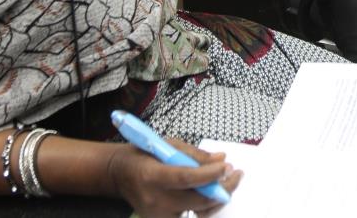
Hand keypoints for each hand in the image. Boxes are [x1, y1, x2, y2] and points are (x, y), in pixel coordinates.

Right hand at [107, 140, 242, 217]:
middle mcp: (156, 200)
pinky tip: (214, 193)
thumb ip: (194, 154)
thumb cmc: (143, 155)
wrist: (120, 175)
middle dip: (223, 187)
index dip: (209, 174)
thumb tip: (220, 159)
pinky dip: (205, 206)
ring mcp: (159, 215)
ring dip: (218, 198)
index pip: (185, 178)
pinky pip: (191, 216)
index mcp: (153, 175)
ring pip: (199, 211)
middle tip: (236, 173)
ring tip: (229, 182)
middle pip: (198, 200)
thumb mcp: (166, 145)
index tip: (226, 166)